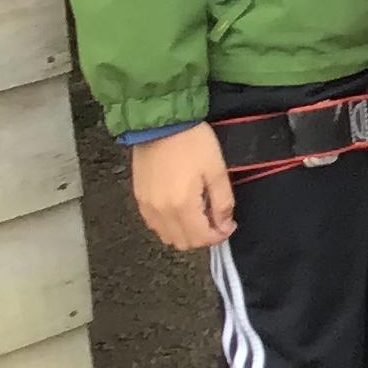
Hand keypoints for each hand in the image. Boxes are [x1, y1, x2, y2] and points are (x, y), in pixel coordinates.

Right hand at [131, 125, 236, 250]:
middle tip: (216, 220)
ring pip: (167, 236)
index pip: (201, 238)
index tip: (229, 225)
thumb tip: (225, 225)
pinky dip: (170, 225)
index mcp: (181, 206)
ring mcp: (146, 206)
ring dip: (186, 233)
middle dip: (203, 237)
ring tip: (200, 213)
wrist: (161, 124)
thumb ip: (223, 203)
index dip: (219, 236)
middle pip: (183, 243)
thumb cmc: (193, 143)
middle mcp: (160, 212)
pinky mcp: (139, 198)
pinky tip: (182, 208)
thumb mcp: (217, 171)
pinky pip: (154, 224)